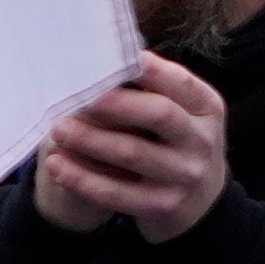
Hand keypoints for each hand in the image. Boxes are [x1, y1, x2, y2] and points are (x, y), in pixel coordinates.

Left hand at [33, 53, 231, 242]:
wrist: (200, 206)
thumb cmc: (179, 145)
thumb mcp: (186, 116)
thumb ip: (158, 90)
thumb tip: (109, 59)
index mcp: (207, 108)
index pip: (180, 82)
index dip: (147, 69)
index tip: (109, 58)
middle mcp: (201, 140)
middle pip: (159, 114)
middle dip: (115, 104)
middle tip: (77, 97)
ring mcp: (184, 175)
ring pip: (132, 153)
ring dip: (90, 139)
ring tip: (58, 129)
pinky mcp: (162, 205)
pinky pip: (115, 192)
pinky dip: (82, 178)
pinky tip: (57, 166)